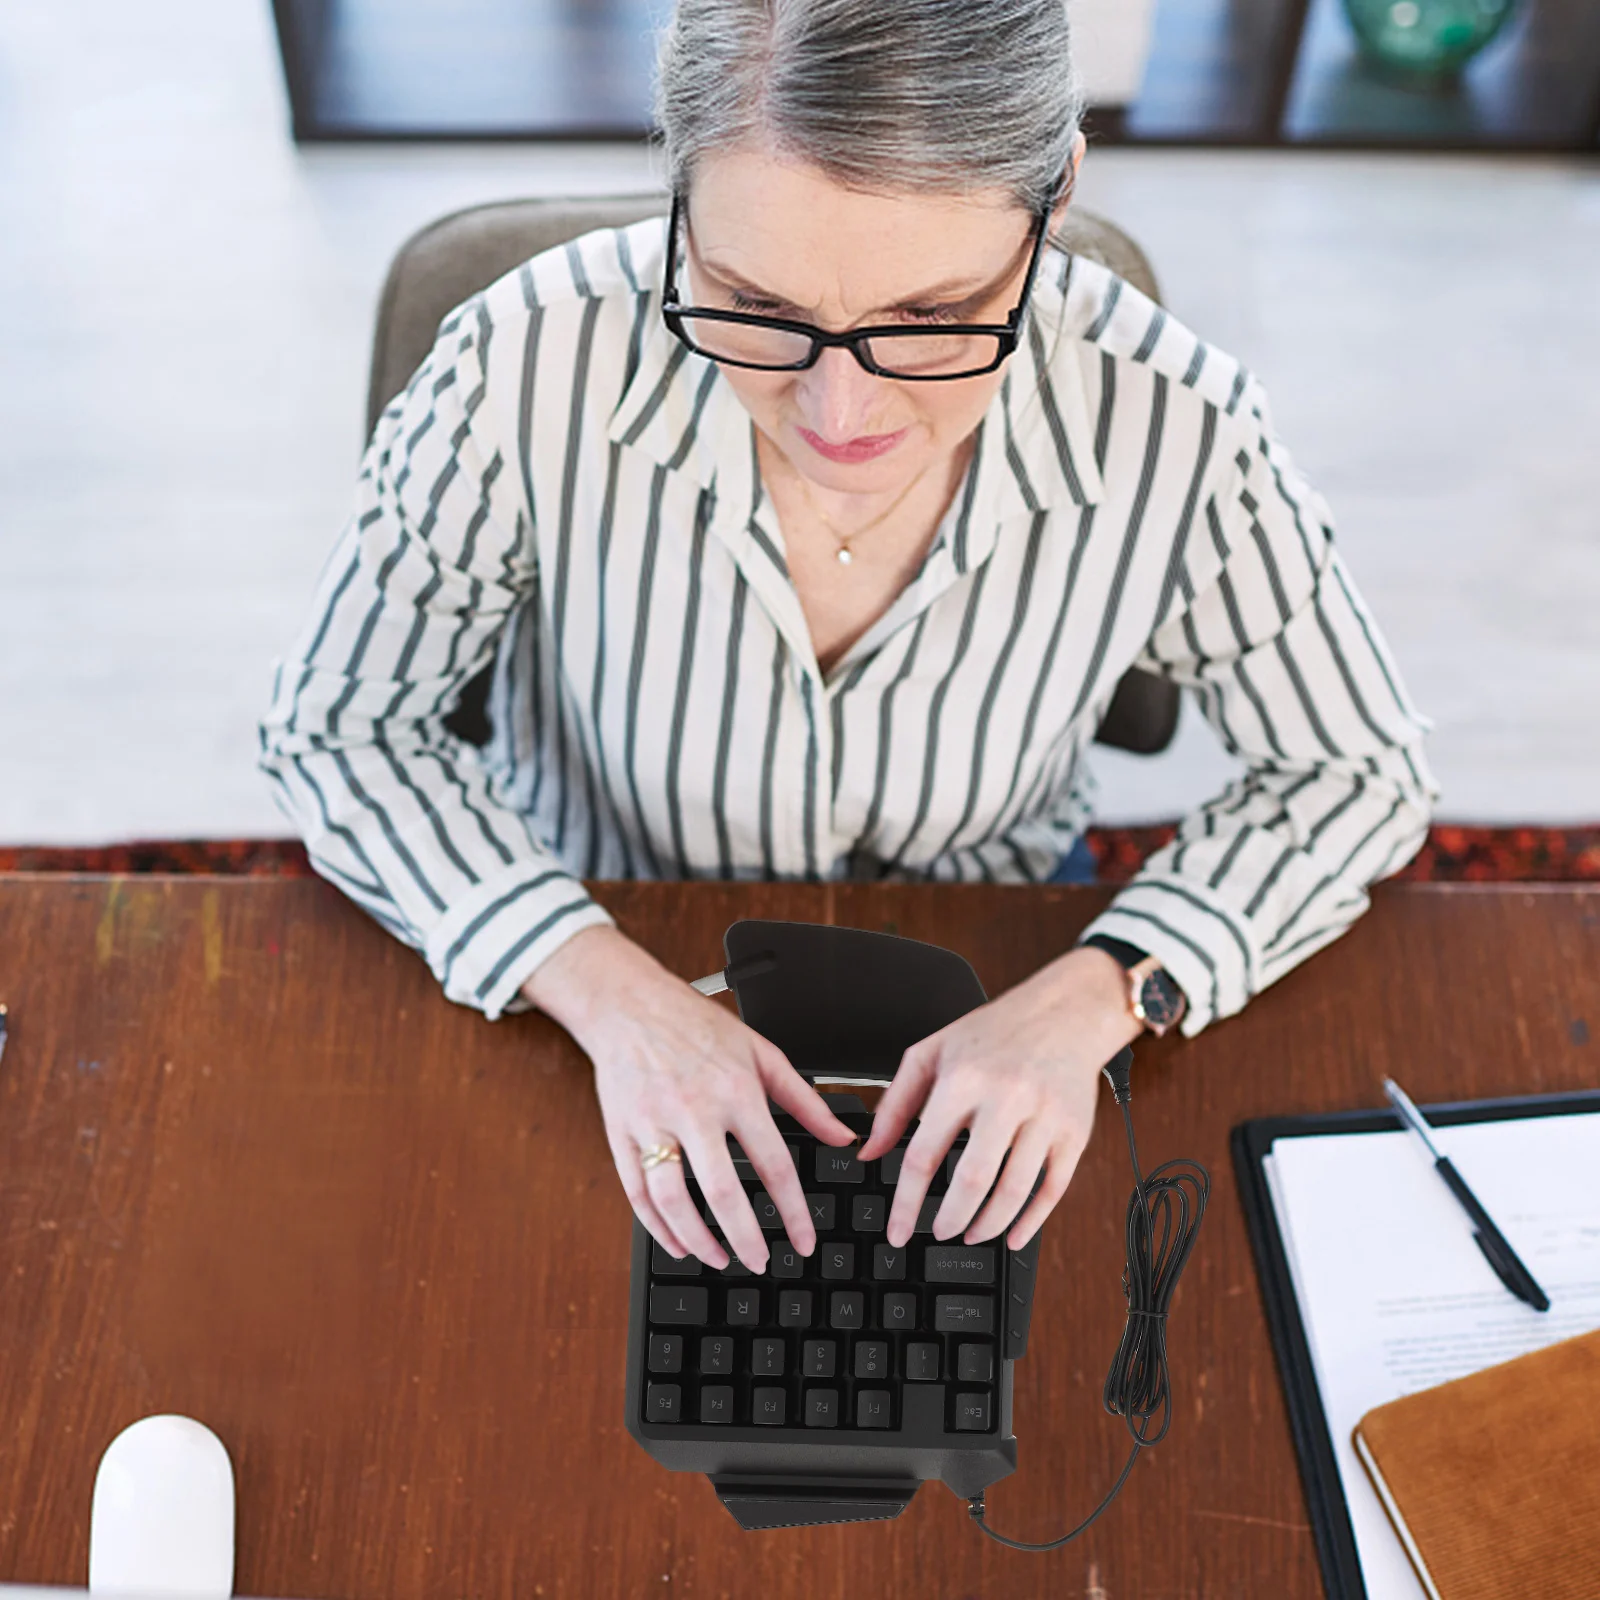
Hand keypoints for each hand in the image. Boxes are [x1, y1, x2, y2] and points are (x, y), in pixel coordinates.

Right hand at [521, 926, 856, 1272]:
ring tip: (718, 1258)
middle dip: (745, 1238)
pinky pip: (637, 1193)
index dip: (793, 1212)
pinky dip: (657, 1227)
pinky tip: (677, 1242)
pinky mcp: (621, 1133)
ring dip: (697, 1239)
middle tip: (761, 1262)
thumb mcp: (761, 1053)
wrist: (629, 1003)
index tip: (804, 1242)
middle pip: (722, 1190)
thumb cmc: (696, 1025)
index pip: (773, 1164)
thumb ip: (804, 1100)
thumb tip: (843, 1136)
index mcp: (736, 1091)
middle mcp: (694, 1110)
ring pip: (672, 1198)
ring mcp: (652, 1123)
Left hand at [856, 947, 1141, 1250]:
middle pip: (973, 1179)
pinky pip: (1053, 1188)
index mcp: (963, 1079)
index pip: (925, 1153)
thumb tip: (869, 1151)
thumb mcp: (932, 1053)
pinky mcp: (1074, 1132)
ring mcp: (1044, 1117)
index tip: (897, 1229)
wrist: (1065, 1012)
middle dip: (950, 1219)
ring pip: (1014, 1189)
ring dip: (988, 1225)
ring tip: (971, 1235)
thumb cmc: (994, 1032)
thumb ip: (895, 1104)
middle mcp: (1005, 1098)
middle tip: (938, 1234)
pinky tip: (1013, 1235)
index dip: (906, 1201)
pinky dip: (1033, 1220)